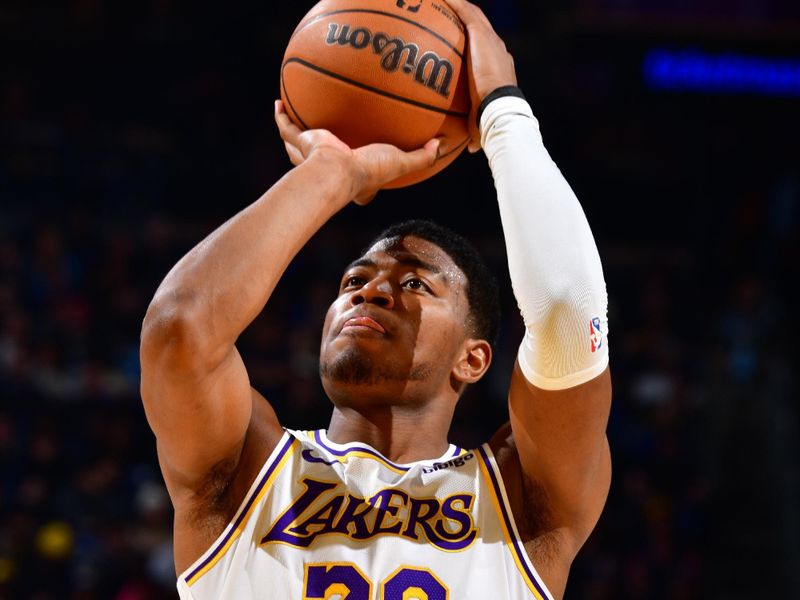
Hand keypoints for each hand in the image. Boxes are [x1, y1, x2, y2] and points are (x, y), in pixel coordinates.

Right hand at [274, 101, 439, 204]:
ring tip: (296, 119)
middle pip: (326, 162)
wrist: (337, 170)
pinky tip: (278, 104)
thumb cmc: (368, 170)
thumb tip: (440, 145)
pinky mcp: (301, 143)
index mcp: (354, 180)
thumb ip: (421, 156)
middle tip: (327, 142)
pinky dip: (282, 118)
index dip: (365, 189)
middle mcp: (329, 169)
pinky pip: (287, 129)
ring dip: (297, 133)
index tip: (367, 177)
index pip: (360, 188)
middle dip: (325, 155)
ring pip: (300, 144)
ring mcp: (311, 156)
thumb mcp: (401, 162)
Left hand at [446, 0, 517, 152]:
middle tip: (447, 15)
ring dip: (457, 6)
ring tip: (439, 1)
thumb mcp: (481, 125)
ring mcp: (490, 40)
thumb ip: (475, 133)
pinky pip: (464, 12)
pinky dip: (452, 4)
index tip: (462, 43)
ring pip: (472, 15)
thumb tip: (472, 150)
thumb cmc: (491, 121)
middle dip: (466, 19)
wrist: (499, 110)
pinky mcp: (480, 34)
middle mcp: (497, 49)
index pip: (486, 50)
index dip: (476, 44)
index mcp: (498, 67)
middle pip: (480, 27)